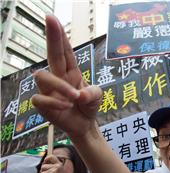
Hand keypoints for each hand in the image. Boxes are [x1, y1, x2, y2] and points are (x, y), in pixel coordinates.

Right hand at [31, 15, 101, 137]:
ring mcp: (48, 90)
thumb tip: (79, 95)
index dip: (59, 36)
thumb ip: (93, 93)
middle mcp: (58, 77)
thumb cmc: (89, 106)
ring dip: (60, 86)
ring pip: (42, 77)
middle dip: (52, 37)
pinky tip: (67, 106)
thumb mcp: (98, 97)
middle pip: (51, 55)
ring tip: (75, 98)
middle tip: (50, 19)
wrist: (85, 125)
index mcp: (71, 72)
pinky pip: (39, 98)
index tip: (52, 19)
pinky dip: (55, 102)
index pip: (65, 51)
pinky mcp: (43, 104)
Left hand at [39, 155, 69, 172]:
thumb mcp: (58, 172)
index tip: (44, 161)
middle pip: (43, 166)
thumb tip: (44, 163)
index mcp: (59, 165)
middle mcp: (57, 167)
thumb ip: (52, 167)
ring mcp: (53, 171)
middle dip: (43, 172)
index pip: (51, 157)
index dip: (46, 159)